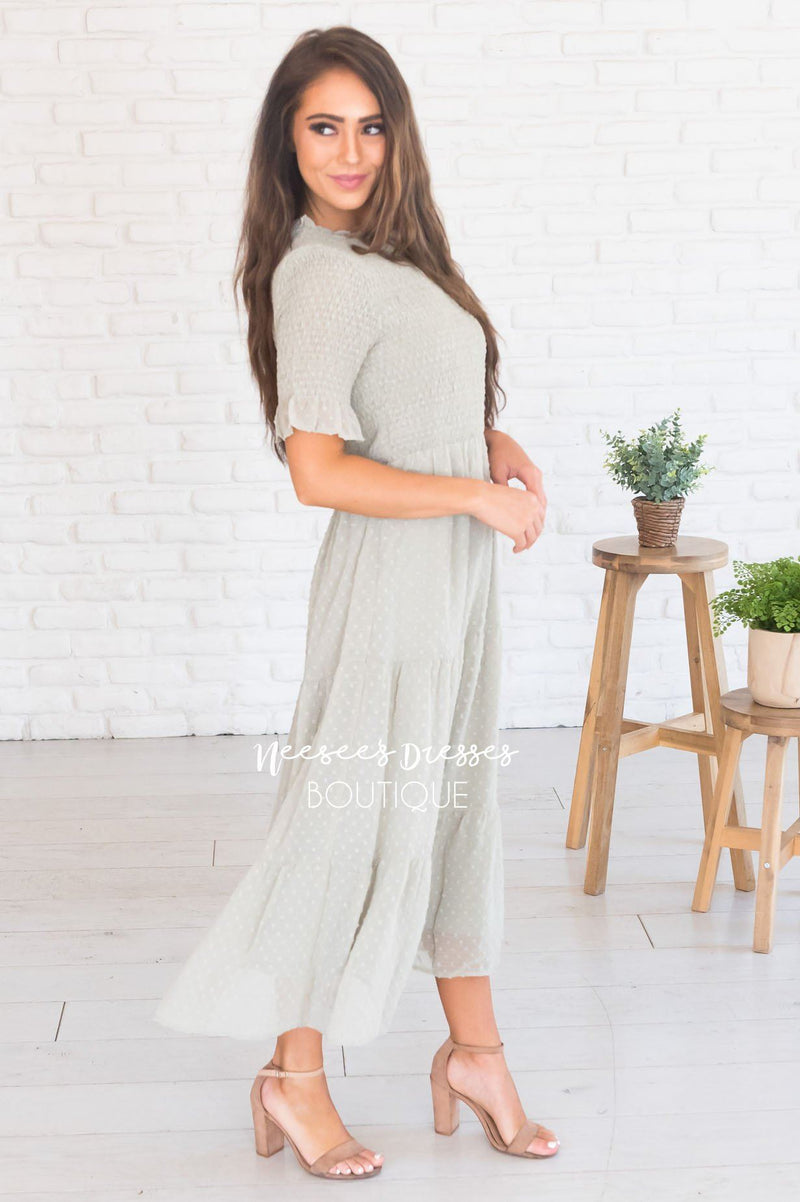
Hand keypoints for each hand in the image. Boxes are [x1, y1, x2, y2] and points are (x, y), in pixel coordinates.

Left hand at [478, 430, 546, 551]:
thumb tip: (506, 507)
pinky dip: (534, 507)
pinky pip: (535, 495)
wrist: (499, 439)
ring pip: (541, 500)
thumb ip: (504, 490)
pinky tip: (528, 518)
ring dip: (538, 515)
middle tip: (532, 537)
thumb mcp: (497, 473)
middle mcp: (536, 475)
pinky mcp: (531, 476)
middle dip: (538, 520)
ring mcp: (535, 475)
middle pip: (542, 502)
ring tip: (532, 532)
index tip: (529, 531)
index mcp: (531, 474)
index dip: (534, 518)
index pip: (537, 501)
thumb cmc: (497, 454)